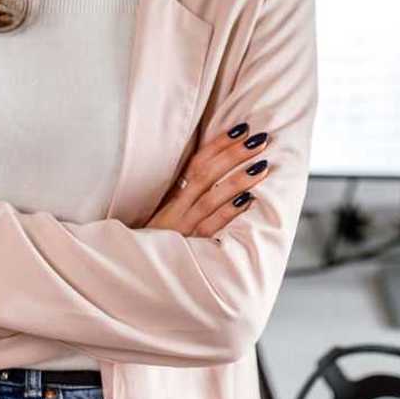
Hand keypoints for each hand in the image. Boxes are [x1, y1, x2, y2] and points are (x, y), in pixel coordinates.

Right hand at [144, 123, 272, 237]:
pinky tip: (248, 200)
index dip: (218, 145)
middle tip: (258, 139)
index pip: (196, 162)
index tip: (241, 129)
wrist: (138, 269)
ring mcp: (183, 227)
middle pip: (205, 174)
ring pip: (211, 198)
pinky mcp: (190, 247)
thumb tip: (218, 173)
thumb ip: (186, 196)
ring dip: (237, 180)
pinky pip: (211, 226)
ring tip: (261, 166)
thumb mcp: (166, 215)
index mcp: (172, 196)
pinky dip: (228, 212)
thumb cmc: (157, 242)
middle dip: (233, 154)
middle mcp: (177, 208)